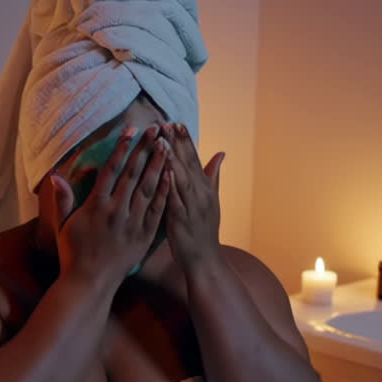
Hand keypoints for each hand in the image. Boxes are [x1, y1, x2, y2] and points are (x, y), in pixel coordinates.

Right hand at [49, 126, 171, 287]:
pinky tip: (172, 176)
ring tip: (167, 146)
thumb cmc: (73, 253)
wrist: (90, 282)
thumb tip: (55, 175)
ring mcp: (132, 223)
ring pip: (148, 189)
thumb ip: (62, 199)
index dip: (122, 148)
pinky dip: (165, 192)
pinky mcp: (144, 236)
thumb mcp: (63, 225)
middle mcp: (116, 210)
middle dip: (145, 150)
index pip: (111, 169)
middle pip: (133, 174)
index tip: (132, 130)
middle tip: (156, 130)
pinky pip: (157, 210)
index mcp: (96, 205)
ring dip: (158, 165)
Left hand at [161, 123, 224, 268]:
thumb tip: (221, 153)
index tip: (176, 122)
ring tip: (161, 139)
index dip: (185, 140)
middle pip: (188, 163)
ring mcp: (192, 206)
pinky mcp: (182, 219)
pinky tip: (162, 169)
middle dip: (176, 142)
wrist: (205, 260)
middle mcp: (201, 194)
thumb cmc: (204, 231)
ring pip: (181, 177)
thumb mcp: (212, 201)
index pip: (195, 159)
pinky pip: (175, 198)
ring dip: (171, 157)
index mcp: (205, 188)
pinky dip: (170, 183)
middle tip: (165, 122)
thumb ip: (214, 176)